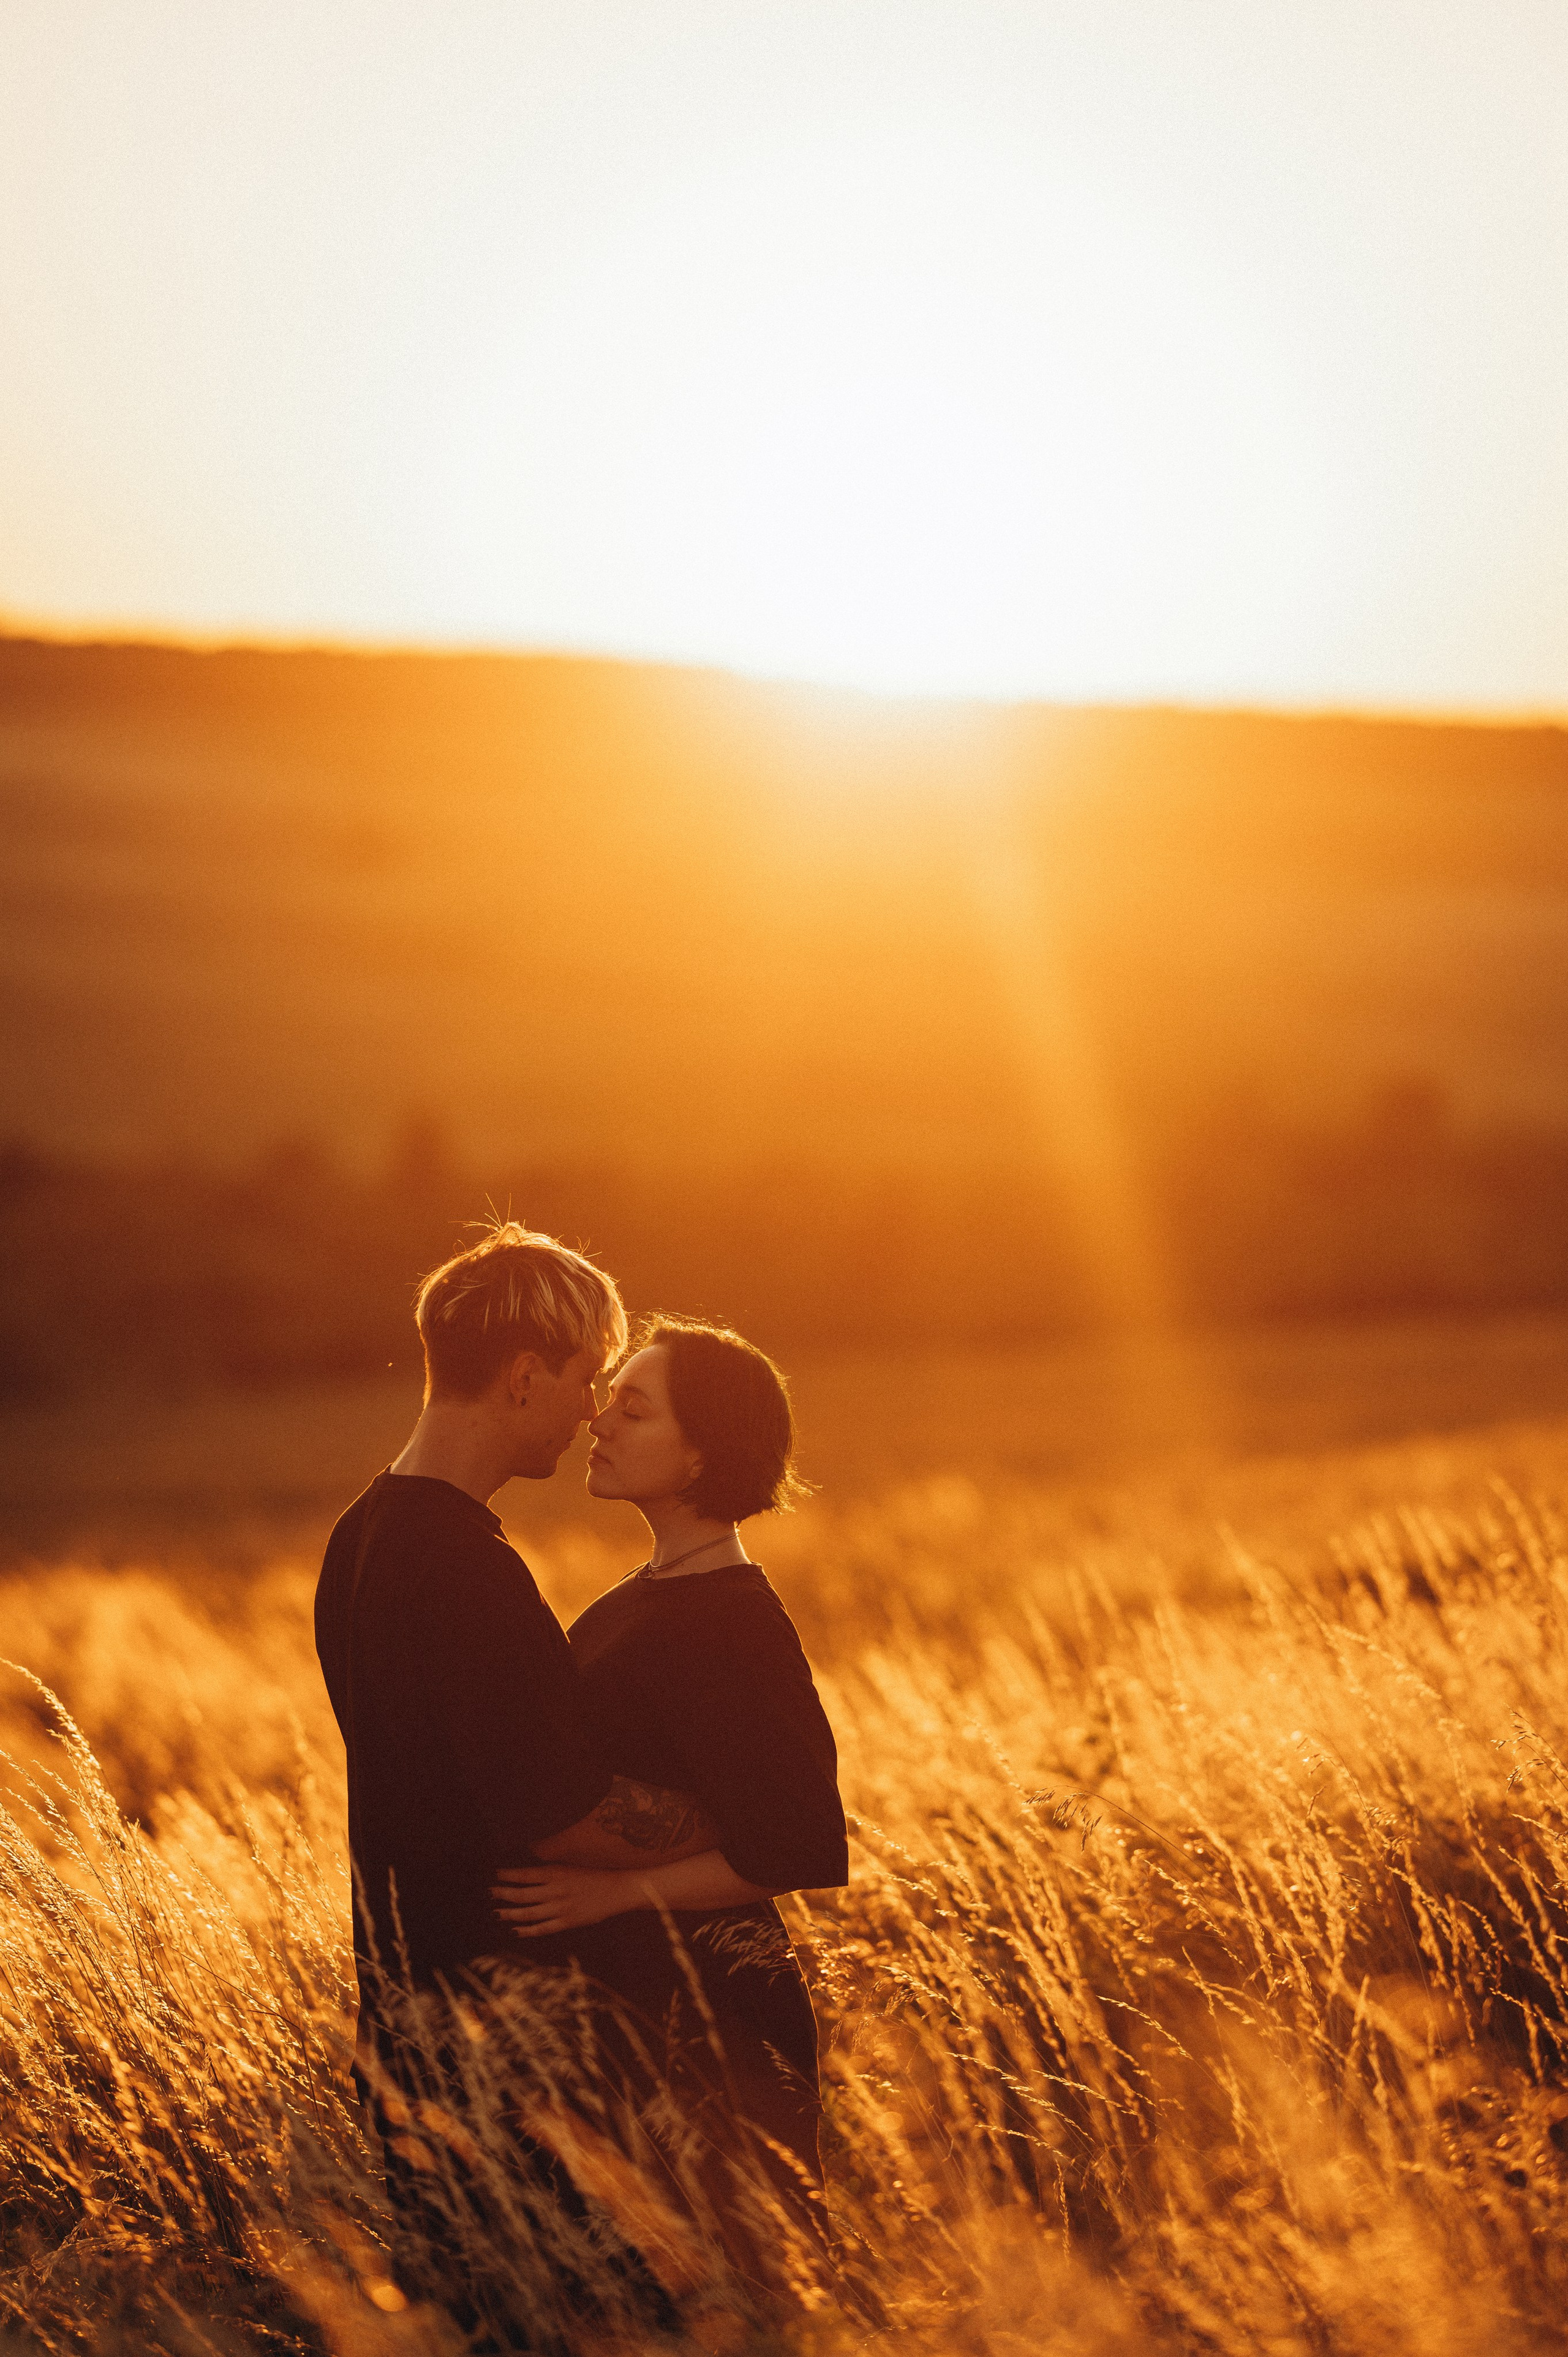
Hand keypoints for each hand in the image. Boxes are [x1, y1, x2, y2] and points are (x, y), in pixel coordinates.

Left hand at [491, 1863, 636, 1936]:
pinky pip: (543, 1928)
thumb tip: (526, 1874)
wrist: (618, 1889)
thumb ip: (550, 1872)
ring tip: (495, 1914)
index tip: (494, 1874)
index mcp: (557, 1872)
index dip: (508, 1875)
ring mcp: (561, 1907)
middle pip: (522, 1894)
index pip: (526, 1874)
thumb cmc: (593, 1876)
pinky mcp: (568, 1922)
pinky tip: (515, 1931)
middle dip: (503, 1894)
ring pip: (529, 1913)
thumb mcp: (570, 1867)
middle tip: (488, 1893)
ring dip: (510, 1914)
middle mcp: (556, 1890)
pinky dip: (527, 1931)